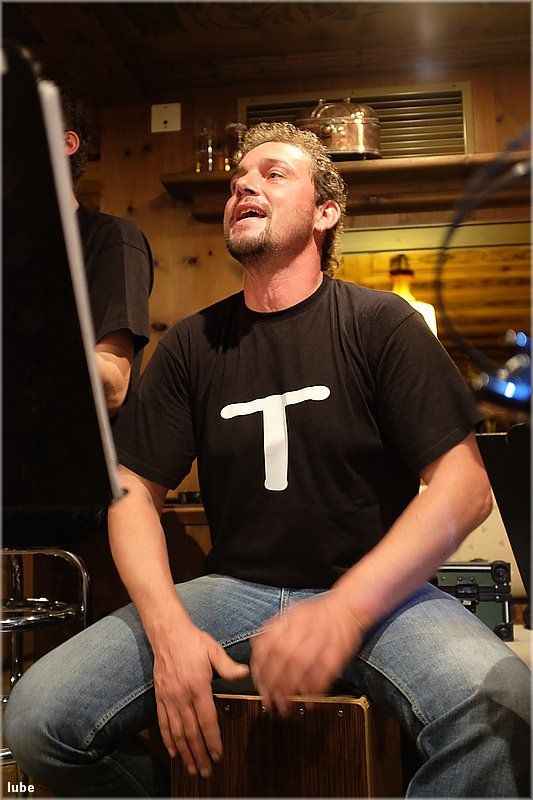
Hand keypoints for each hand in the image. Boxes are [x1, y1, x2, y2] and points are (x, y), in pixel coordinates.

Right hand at [153, 621, 248, 776]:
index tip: (218, 754)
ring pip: (176, 732)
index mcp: (198, 686)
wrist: (168, 633)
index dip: (212, 740)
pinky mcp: (160, 696)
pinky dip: (167, 739)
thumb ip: (228, 666)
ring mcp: (169, 698)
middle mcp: (182, 695)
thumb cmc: (193, 641)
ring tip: (191, 768)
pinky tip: (173, 752)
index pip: (207, 720)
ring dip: (184, 752)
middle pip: (191, 732)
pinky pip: (162, 722)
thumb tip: (245, 673)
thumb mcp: (214, 650)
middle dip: (199, 754)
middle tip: (206, 771)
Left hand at [250, 591, 363, 714]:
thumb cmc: (318, 613)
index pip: (268, 644)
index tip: (258, 682)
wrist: (346, 607)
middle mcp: (303, 629)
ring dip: (290, 690)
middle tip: (269, 700)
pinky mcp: (336, 653)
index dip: (260, 667)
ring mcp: (320, 641)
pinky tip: (308, 700)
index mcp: (290, 620)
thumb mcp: (292, 612)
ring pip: (300, 668)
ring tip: (285, 705)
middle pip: (282, 659)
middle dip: (273, 683)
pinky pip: (323, 674)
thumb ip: (274, 628)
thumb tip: (256, 645)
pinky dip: (314, 690)